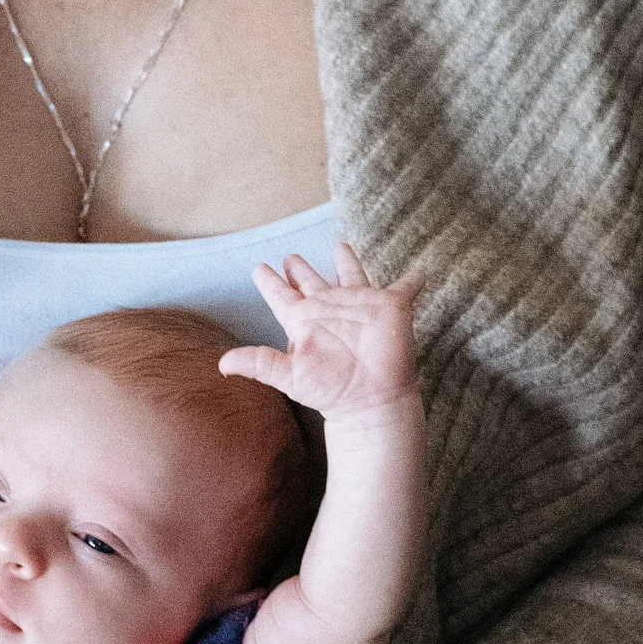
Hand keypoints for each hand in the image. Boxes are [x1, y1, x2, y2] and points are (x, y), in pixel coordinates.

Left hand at [218, 242, 423, 433]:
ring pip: (351, 275)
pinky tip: (421, 271)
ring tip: (341, 244)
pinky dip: (415, 279)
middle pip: (311, 282)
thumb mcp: (289, 376)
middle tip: (290, 254)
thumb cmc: (330, 390)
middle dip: (301, 268)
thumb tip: (221, 365)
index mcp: (303, 319)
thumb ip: (258, 363)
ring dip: (347, 261)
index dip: (269, 281)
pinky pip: (406, 288)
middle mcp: (329, 308)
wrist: (369, 399)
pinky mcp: (391, 307)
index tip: (258, 267)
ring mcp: (359, 306)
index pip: (280, 294)